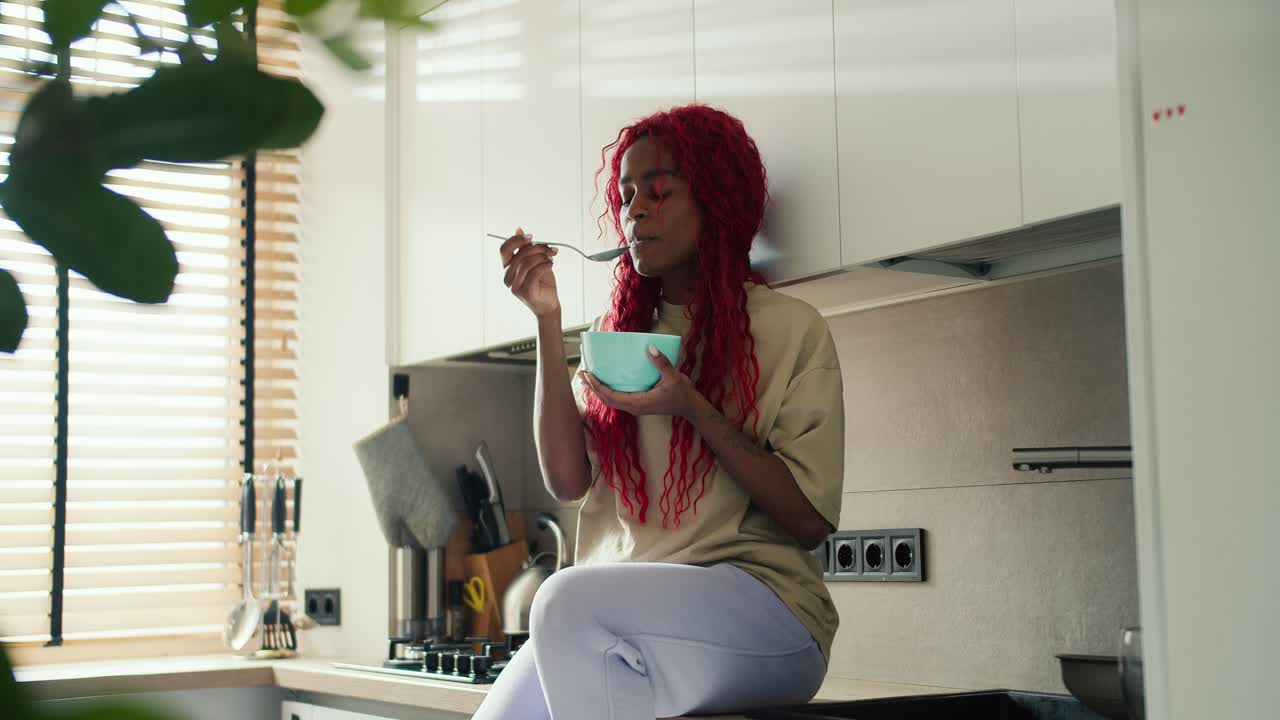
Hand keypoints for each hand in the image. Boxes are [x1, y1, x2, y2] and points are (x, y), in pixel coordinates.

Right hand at [500, 227, 559, 317]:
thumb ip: (526, 248)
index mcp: (507, 267)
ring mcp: (514, 286)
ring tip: (551, 258)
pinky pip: (534, 273)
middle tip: (550, 249)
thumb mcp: (534, 260)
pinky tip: (550, 265)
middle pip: (519, 255)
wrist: (549, 302)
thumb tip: (519, 229)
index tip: (531, 237)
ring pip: (527, 263)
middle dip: (537, 248)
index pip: (504, 249)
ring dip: (542, 258)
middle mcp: (508, 277)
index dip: (516, 240)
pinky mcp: (524, 292)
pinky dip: (545, 266)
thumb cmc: (542, 281)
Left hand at [579, 345, 704, 418]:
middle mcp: (634, 407)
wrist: (691, 407)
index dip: (597, 386)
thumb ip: (661, 363)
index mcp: (638, 403)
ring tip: (589, 378)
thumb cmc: (682, 393)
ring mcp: (636, 407)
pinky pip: (619, 399)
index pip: (610, 396)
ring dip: (599, 390)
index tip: (587, 375)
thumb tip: (649, 347)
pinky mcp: (639, 404)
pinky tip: (607, 382)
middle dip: (593, 387)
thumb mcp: (673, 377)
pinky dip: (608, 392)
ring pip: (612, 401)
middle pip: (607, 400)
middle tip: (582, 374)